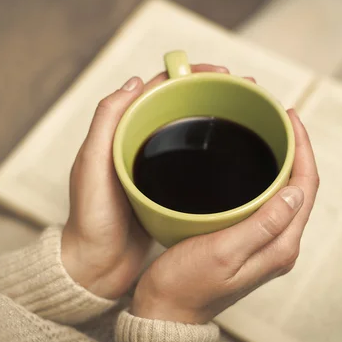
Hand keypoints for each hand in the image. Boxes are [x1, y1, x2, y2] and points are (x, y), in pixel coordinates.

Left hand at [61, 64, 230, 298]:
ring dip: (218, 120)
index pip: (161, 90)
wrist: (96, 266)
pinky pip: (194, 162)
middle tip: (247, 93)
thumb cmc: (91, 219)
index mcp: (122, 132)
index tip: (223, 75)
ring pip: (191, 133)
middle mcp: (140, 144)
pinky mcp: (169, 191)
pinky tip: (235, 157)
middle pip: (182, 107)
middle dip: (215, 94)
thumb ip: (106, 122)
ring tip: (250, 116)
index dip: (192, 76)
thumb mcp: (92, 166)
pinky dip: (214, 153)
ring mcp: (157, 167)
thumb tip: (134, 81)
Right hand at [131, 110, 318, 322]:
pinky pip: (269, 203)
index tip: (291, 118)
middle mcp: (279, 246)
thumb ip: (262, 225)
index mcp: (280, 246)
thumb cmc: (186, 285)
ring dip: (283, 162)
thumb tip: (295, 193)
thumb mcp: (223, 252)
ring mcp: (266, 245)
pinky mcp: (250, 243)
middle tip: (279, 118)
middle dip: (297, 150)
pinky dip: (267, 177)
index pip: (305, 188)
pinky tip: (250, 165)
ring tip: (269, 133)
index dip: (303, 149)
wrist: (166, 312)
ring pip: (286, 194)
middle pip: (301, 188)